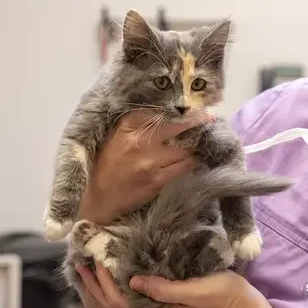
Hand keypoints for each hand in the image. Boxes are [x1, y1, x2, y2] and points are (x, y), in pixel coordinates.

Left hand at [77, 263, 263, 307]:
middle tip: (81, 262)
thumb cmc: (220, 295)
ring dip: (104, 283)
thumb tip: (133, 281)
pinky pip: (134, 291)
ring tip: (91, 264)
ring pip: (122, 298)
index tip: (96, 261)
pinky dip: (120, 280)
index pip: (119, 302)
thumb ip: (164, 289)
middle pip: (114, 303)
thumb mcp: (193, 291)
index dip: (103, 284)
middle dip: (95, 285)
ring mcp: (158, 306)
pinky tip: (117, 267)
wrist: (240, 305)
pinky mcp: (165, 297)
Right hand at [79, 110, 213, 223]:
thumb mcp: (115, 136)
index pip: (161, 112)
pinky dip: (191, 162)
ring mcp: (150, 161)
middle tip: (208, 119)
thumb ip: (137, 124)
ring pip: (185, 148)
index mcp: (127, 125)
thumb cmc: (107, 165)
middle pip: (178, 126)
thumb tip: (167, 114)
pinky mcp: (157, 180)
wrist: (98, 198)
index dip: (181, 111)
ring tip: (198, 144)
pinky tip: (192, 160)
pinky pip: (184, 167)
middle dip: (196, 122)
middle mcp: (139, 140)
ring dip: (194, 146)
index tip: (196, 108)